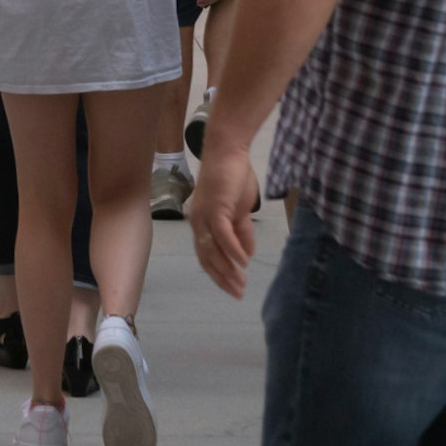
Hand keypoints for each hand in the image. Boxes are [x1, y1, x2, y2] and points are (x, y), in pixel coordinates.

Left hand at [188, 144, 262, 294]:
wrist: (228, 151)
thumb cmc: (233, 178)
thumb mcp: (240, 210)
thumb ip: (242, 232)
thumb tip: (247, 255)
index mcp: (202, 224)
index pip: (207, 256)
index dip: (219, 274)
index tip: (233, 289)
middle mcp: (198, 223)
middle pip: (207, 258)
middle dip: (223, 278)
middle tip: (238, 293)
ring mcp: (204, 216)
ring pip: (213, 250)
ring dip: (228, 269)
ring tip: (241, 283)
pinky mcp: (215, 208)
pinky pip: (222, 234)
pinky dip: (232, 250)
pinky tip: (243, 262)